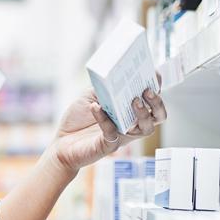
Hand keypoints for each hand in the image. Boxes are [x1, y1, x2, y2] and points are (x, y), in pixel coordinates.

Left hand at [51, 75, 166, 172]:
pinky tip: (96, 107)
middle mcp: (131, 124)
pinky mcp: (109, 146)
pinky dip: (104, 119)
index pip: (151, 100)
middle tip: (147, 90)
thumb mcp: (91, 96)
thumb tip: (113, 75)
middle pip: (158, 116)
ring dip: (143, 113)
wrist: (61, 142)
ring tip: (134, 100)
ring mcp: (122, 136)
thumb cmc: (78, 119)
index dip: (157, 87)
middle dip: (157, 103)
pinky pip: (112, 132)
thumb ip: (103, 88)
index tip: (155, 73)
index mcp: (130, 110)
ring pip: (146, 129)